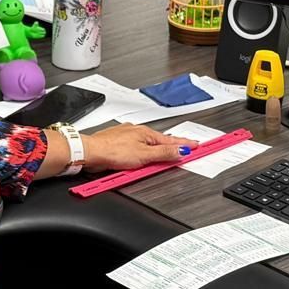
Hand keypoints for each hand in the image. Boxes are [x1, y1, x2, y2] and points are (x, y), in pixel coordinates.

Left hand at [81, 124, 197, 173]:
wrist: (90, 152)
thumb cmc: (112, 151)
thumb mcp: (144, 155)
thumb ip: (164, 154)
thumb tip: (181, 151)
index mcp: (147, 134)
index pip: (172, 141)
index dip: (186, 144)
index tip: (198, 145)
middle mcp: (138, 133)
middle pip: (162, 141)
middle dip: (175, 144)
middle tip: (189, 146)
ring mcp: (128, 138)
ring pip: (149, 143)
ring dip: (161, 147)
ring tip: (173, 149)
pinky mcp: (119, 145)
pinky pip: (139, 147)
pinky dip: (147, 150)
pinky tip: (147, 154)